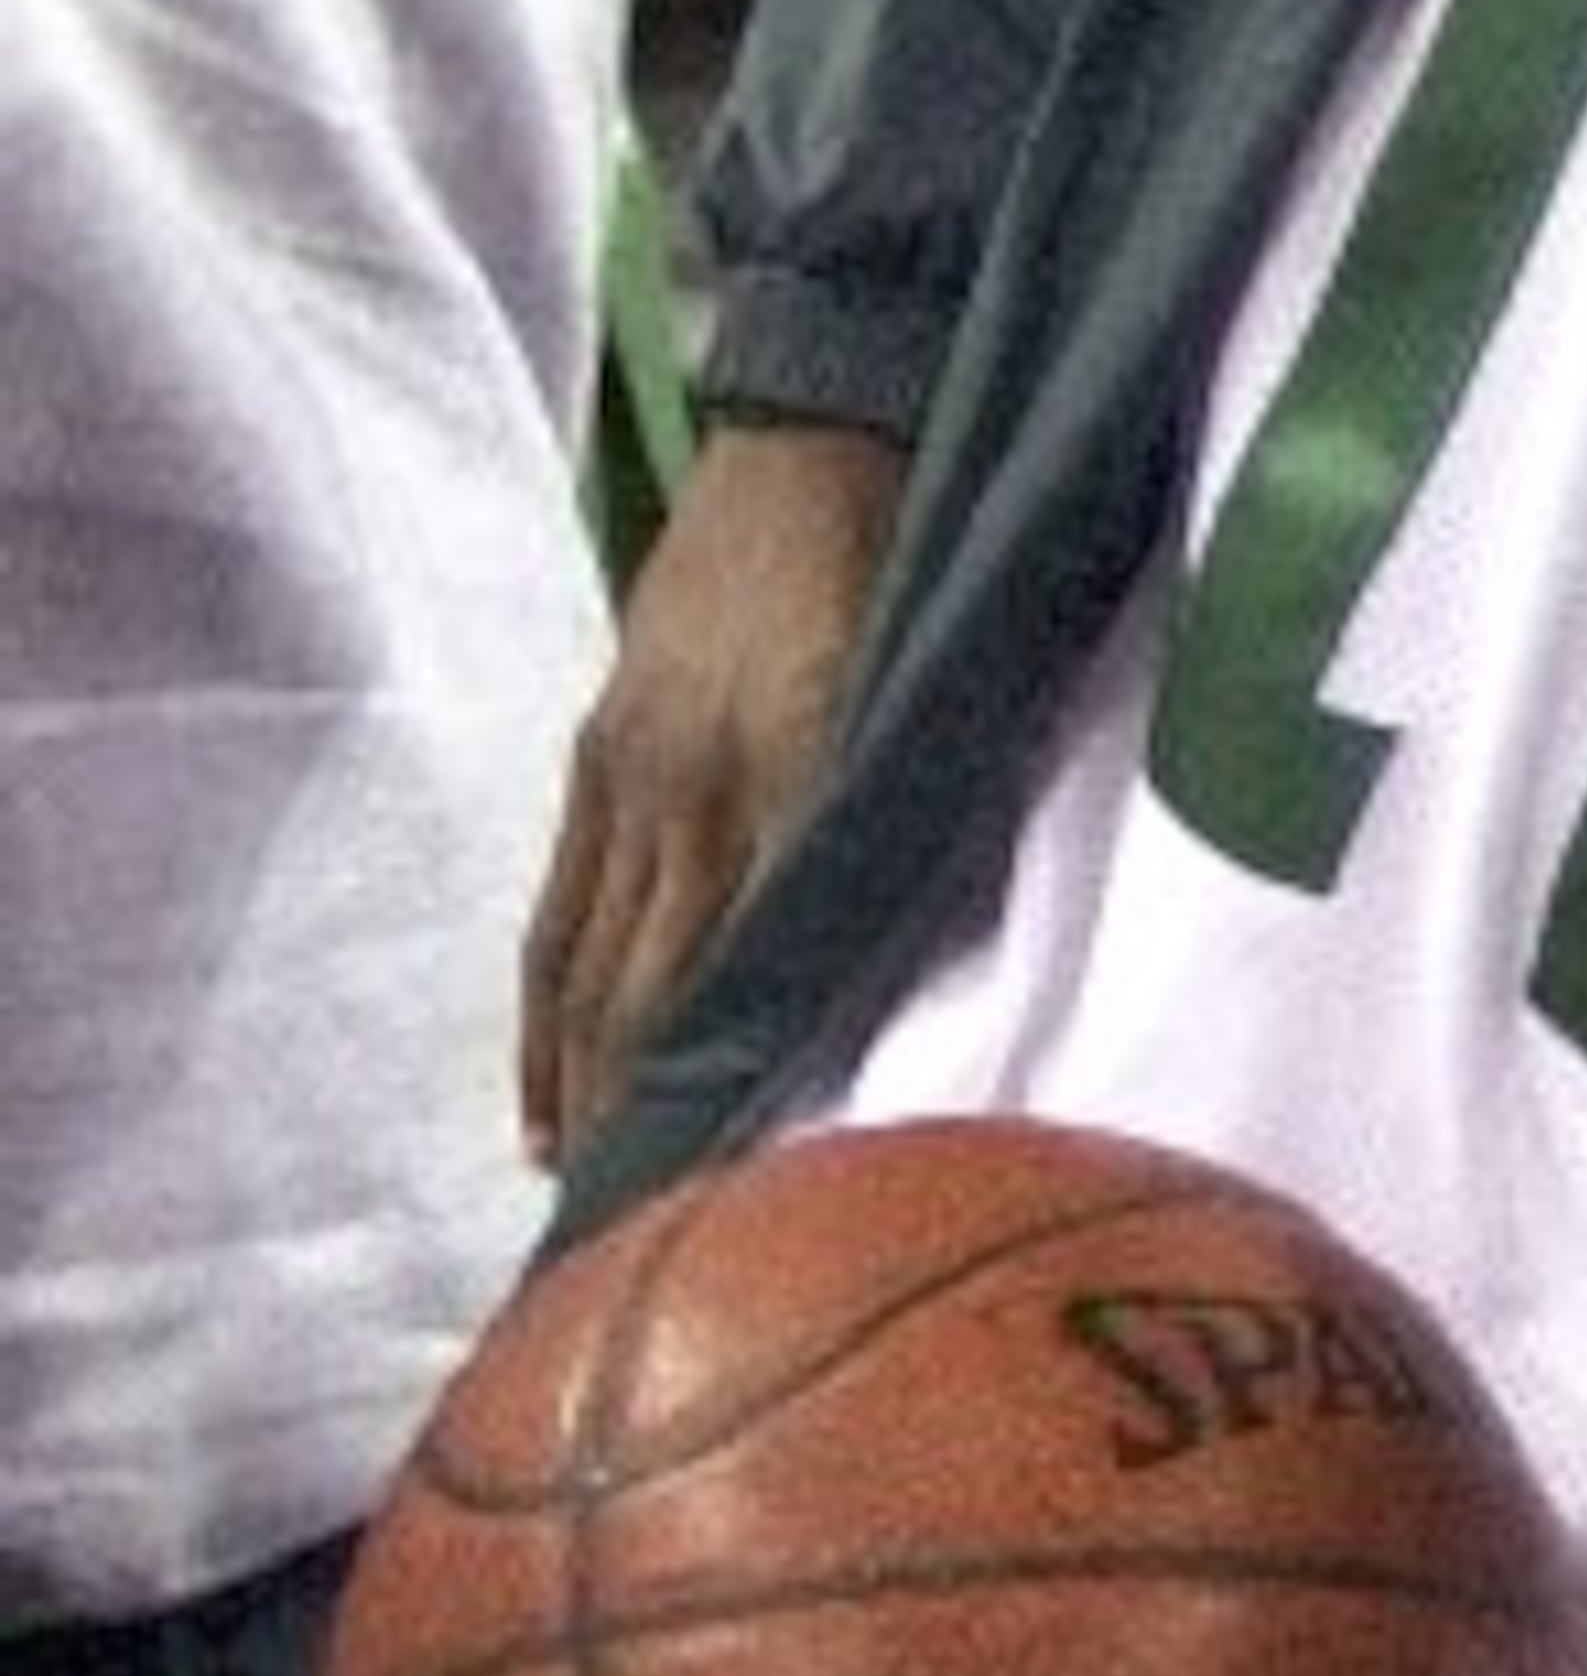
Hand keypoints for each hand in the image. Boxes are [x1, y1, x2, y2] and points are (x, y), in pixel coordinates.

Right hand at [520, 416, 908, 1162]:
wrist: (826, 421)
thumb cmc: (930, 563)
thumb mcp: (950, 693)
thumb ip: (914, 829)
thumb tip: (897, 977)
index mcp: (801, 770)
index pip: (762, 967)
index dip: (743, 1089)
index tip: (748, 1206)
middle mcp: (697, 783)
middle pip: (654, 995)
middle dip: (646, 1128)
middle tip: (650, 1254)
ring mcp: (633, 768)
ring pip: (593, 971)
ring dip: (585, 1096)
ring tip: (587, 1210)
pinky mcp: (599, 748)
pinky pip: (559, 910)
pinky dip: (548, 1020)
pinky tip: (546, 1105)